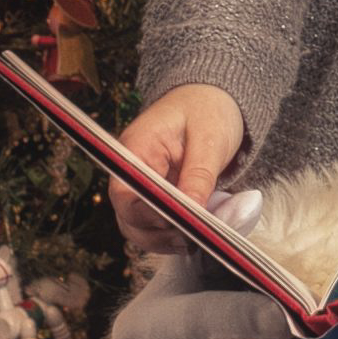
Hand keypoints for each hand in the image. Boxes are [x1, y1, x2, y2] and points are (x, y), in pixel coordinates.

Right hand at [109, 83, 247, 253]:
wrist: (212, 98)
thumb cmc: (209, 110)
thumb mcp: (210, 139)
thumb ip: (199, 176)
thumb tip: (192, 213)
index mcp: (137, 147)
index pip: (125, 192)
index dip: (148, 215)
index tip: (181, 224)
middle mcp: (130, 169)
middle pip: (127, 216)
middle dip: (159, 233)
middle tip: (195, 237)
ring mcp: (140, 185)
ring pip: (138, 227)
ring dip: (165, 240)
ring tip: (197, 241)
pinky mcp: (153, 196)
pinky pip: (153, 225)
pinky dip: (171, 236)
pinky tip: (194, 238)